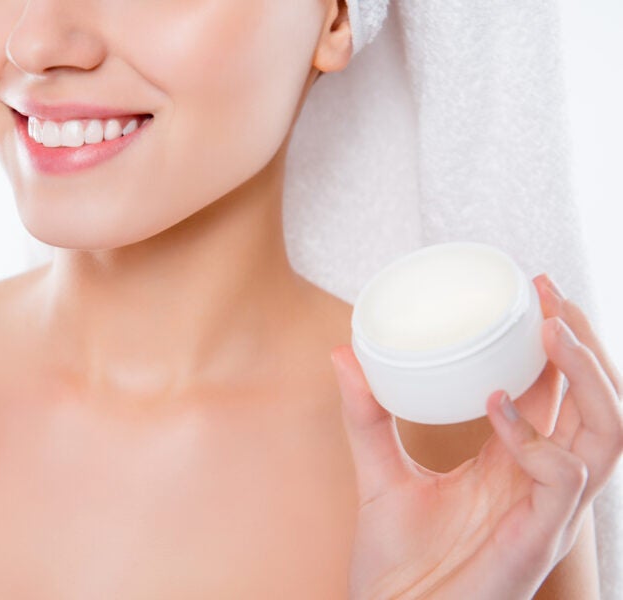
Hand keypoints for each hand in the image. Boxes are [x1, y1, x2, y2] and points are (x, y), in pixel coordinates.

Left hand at [330, 273, 622, 598]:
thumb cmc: (397, 562)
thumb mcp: (378, 472)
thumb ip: (366, 415)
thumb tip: (342, 352)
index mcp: (514, 463)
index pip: (555, 392)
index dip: (556, 341)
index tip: (534, 288)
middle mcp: (541, 482)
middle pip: (596, 403)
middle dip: (583, 344)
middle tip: (548, 294)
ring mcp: (548, 510)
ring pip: (607, 433)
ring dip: (586, 376)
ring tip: (548, 330)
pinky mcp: (540, 537)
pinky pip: (564, 478)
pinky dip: (538, 438)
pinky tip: (497, 407)